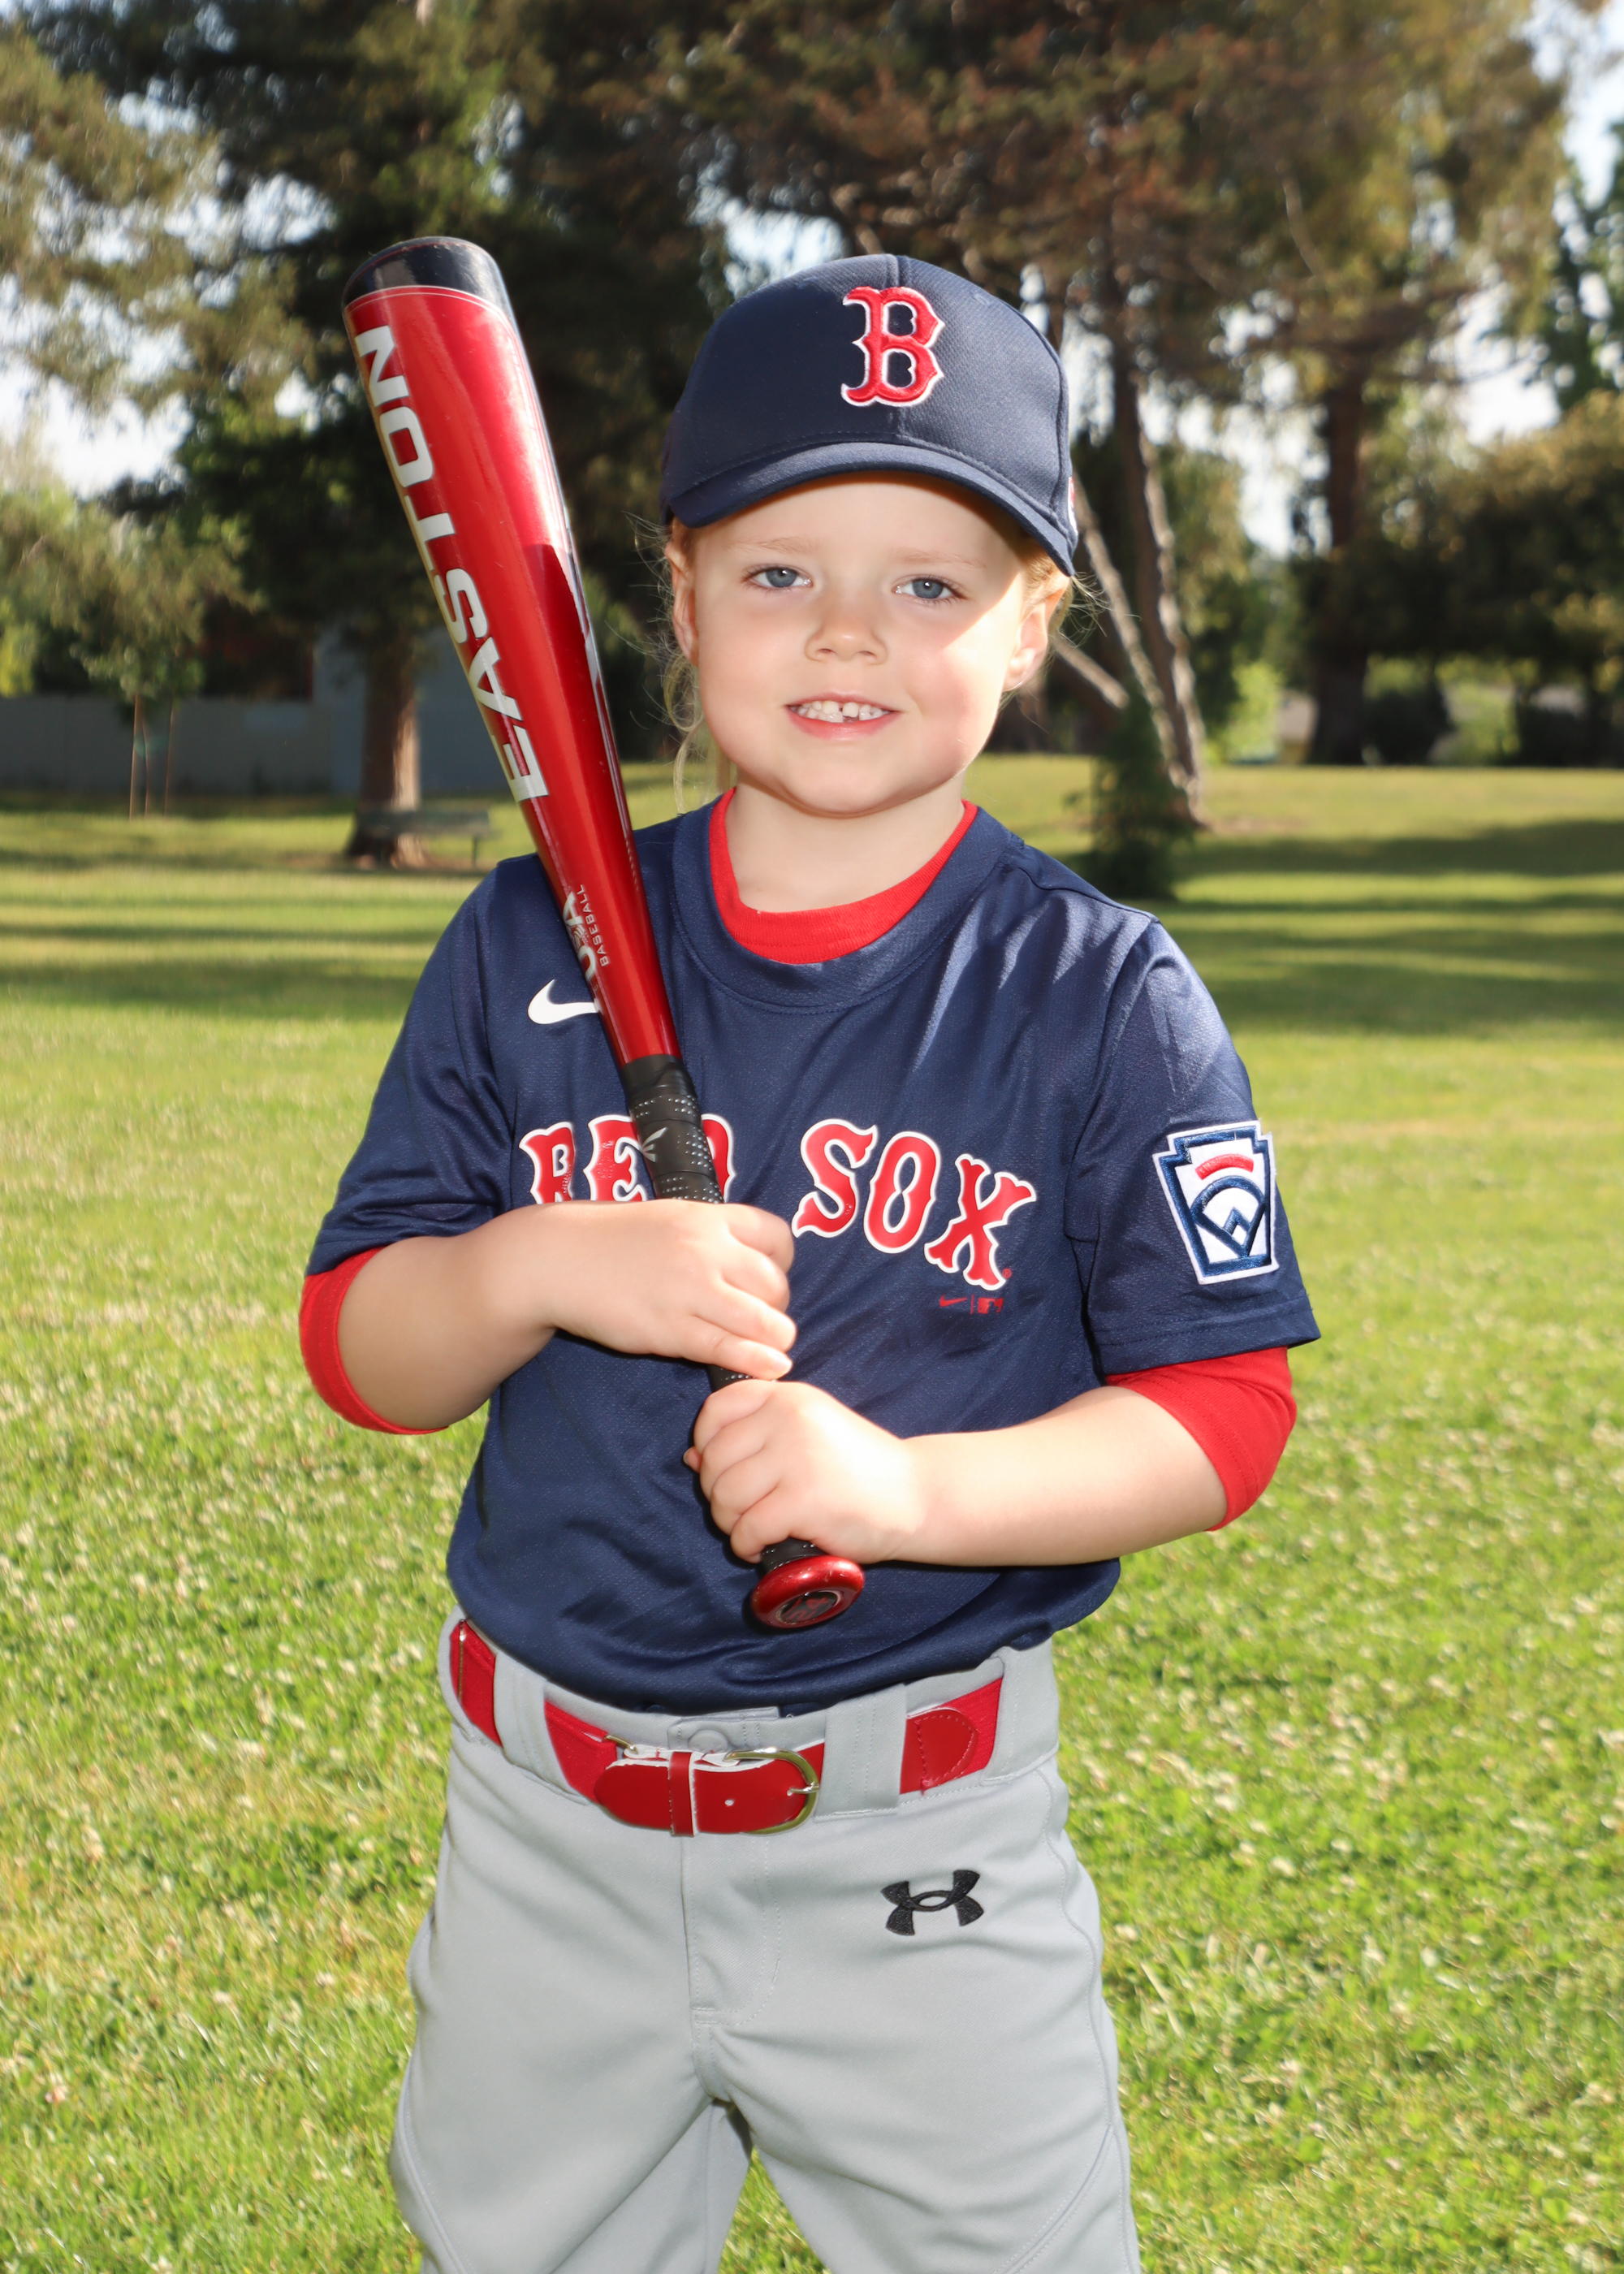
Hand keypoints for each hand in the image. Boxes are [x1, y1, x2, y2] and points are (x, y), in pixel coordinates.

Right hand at [524, 1200, 794, 1377]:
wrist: (558, 1259)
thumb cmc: (615, 1240)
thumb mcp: (671, 1217)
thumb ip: (712, 1235)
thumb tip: (755, 1260)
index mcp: (708, 1218)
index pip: (778, 1237)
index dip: (782, 1264)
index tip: (768, 1279)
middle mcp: (706, 1251)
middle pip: (775, 1284)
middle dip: (778, 1307)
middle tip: (764, 1319)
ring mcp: (690, 1291)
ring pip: (762, 1320)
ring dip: (776, 1338)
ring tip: (773, 1348)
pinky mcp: (671, 1329)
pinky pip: (729, 1348)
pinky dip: (757, 1361)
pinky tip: (770, 1367)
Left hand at [685, 1379, 928, 1564]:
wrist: (916, 1496)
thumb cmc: (857, 1468)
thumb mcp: (808, 1434)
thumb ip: (755, 1437)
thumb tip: (692, 1456)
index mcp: (788, 1397)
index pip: (717, 1408)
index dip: (705, 1442)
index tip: (722, 1466)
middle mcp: (789, 1419)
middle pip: (714, 1459)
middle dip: (717, 1493)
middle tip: (740, 1510)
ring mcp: (797, 1458)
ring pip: (725, 1495)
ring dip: (729, 1523)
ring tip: (750, 1529)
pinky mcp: (804, 1500)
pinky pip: (747, 1527)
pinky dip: (745, 1545)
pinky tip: (760, 1547)